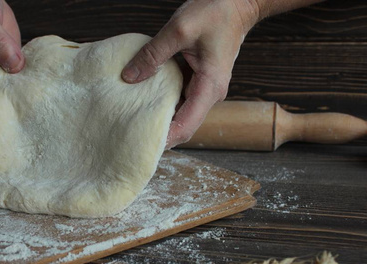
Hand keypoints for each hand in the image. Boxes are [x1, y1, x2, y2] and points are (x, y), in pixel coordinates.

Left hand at [121, 0, 259, 147]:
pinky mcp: (200, 80)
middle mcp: (210, 93)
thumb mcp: (179, 30)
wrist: (237, 3)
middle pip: (183, 124)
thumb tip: (129, 77)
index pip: (186, 125)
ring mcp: (205, 88)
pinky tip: (146, 97)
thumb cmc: (216, 12)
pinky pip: (181, 97)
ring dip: (161, 116)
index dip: (166, 139)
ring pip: (181, 112)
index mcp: (209, 87)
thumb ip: (153, 55)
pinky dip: (164, 100)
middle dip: (160, 132)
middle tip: (133, 134)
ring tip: (135, 119)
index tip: (144, 145)